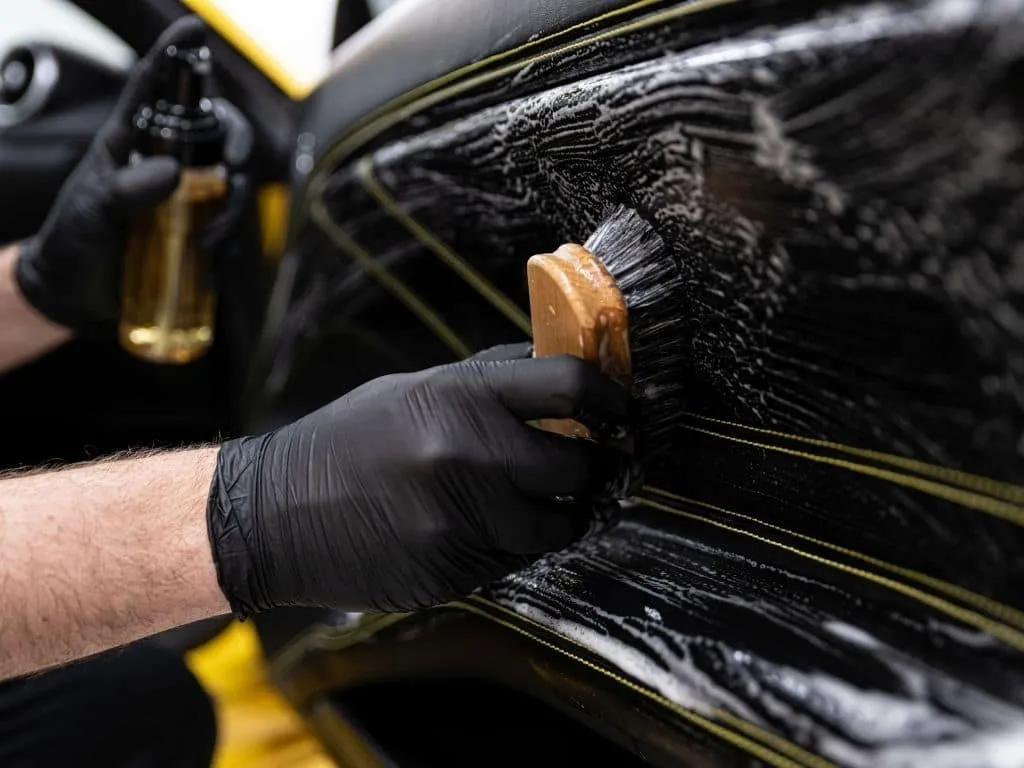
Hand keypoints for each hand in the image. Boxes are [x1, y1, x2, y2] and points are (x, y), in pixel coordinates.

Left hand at [14, 16, 248, 334]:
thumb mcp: (92, 211)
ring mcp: (186, 200)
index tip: (196, 30)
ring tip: (211, 242)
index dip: (175, 56)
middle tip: (233, 168)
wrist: (73, 296)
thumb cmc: (73, 243)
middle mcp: (165, 164)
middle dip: (236, 145)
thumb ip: (127, 190)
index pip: (155, 89)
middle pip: (216, 134)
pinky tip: (213, 258)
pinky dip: (232, 241)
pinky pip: (231, 227)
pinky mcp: (198, 234)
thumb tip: (174, 174)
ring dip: (233, 210)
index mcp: (131, 143)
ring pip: (232, 184)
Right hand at [206, 354, 633, 615]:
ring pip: (559, 524)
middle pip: (580, 463)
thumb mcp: (415, 389)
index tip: (623, 410)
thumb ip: (489, 383)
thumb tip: (559, 374)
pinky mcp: (454, 570)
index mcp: (460, 398)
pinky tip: (489, 527)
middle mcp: (469, 456)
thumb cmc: (349, 441)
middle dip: (592, 465)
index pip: (570, 385)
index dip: (611, 396)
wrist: (276, 514)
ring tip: (545, 501)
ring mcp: (463, 520)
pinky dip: (518, 544)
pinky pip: (517, 559)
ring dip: (562, 513)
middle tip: (587, 463)